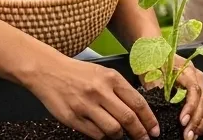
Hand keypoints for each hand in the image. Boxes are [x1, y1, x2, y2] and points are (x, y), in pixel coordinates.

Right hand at [25, 57, 158, 139]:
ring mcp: (86, 106)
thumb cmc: (79, 73)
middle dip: (139, 133)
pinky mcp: (73, 118)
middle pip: (128, 119)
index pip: (138, 103)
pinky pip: (95, 134)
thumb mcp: (104, 73)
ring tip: (120, 135)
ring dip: (120, 136)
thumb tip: (138, 112)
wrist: (48, 71)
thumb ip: (120, 90)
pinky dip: (103, 137)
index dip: (149, 120)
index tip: (154, 130)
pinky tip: (104, 133)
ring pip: (113, 130)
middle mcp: (100, 91)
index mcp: (112, 78)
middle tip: (144, 139)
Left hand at [142, 57, 202, 139]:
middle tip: (187, 135)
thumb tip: (161, 103)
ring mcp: (200, 84)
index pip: (194, 90)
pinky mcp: (199, 91)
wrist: (154, 49)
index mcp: (187, 70)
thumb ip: (156, 86)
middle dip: (197, 120)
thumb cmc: (152, 60)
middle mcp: (197, 77)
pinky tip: (195, 130)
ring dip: (202, 122)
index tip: (182, 121)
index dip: (190, 107)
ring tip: (192, 136)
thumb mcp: (149, 71)